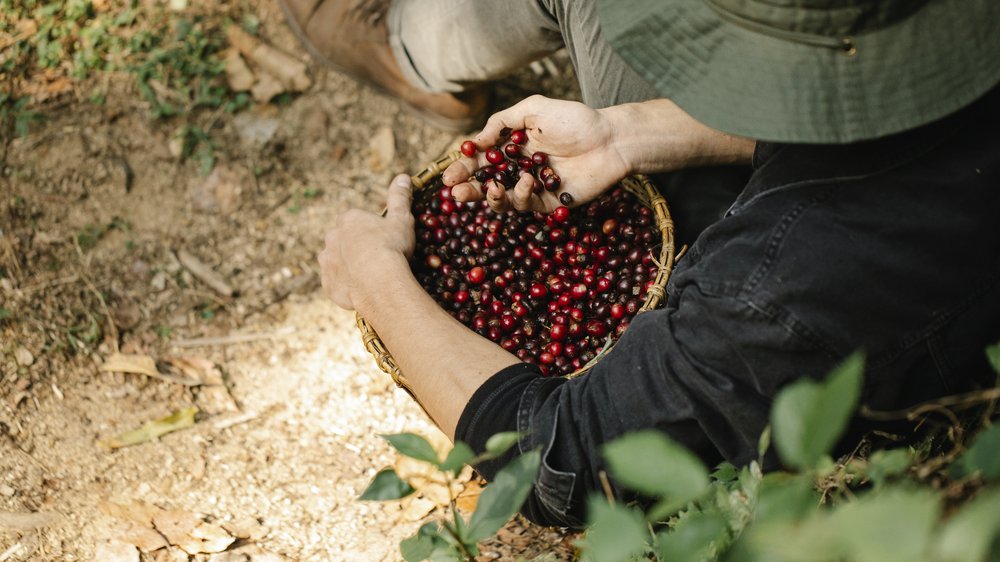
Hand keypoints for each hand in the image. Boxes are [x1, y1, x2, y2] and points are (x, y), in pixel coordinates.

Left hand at [318, 174, 414, 310]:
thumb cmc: (391, 247)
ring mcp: (327, 262)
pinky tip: (361, 289)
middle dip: (356, 247)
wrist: (379, 282)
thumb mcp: (401, 219)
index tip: (384, 241)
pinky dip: (346, 286)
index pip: (356, 221)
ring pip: (335, 261)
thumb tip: (403, 177)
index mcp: (349, 220)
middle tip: (376, 259)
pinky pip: (336, 283)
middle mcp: (332, 238)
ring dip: (347, 266)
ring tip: (368, 276)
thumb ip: (399, 198)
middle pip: (343, 240)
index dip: (371, 231)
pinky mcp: (328, 284)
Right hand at [442, 95, 628, 212]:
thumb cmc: (575, 120)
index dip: (463, 168)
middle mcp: (518, 169)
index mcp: (512, 147)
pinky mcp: (549, 202)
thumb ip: (502, 122)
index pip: (480, 161)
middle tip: (454, 192)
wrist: (610, 139)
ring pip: (502, 200)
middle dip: (468, 189)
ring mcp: (533, 187)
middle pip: (485, 184)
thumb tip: (476, 142)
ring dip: (491, 196)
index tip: (449, 175)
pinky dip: (522, 195)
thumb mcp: (534, 109)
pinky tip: (526, 181)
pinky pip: (527, 205)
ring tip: (491, 186)